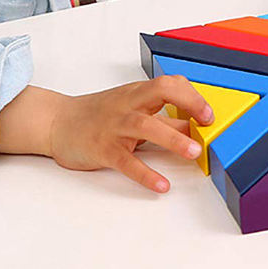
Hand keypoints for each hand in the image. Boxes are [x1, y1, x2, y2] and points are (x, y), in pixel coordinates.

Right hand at [0, 78, 213, 193]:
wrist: (58, 122)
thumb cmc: (100, 113)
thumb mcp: (132, 107)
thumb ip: (161, 115)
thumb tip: (193, 126)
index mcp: (138, 92)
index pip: (170, 83)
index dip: (192, 95)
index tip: (209, 113)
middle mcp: (129, 105)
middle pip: (162, 92)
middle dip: (188, 103)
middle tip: (207, 122)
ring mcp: (116, 126)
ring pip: (147, 126)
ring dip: (173, 138)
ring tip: (193, 152)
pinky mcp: (103, 149)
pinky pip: (127, 162)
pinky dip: (145, 174)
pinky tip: (161, 185)